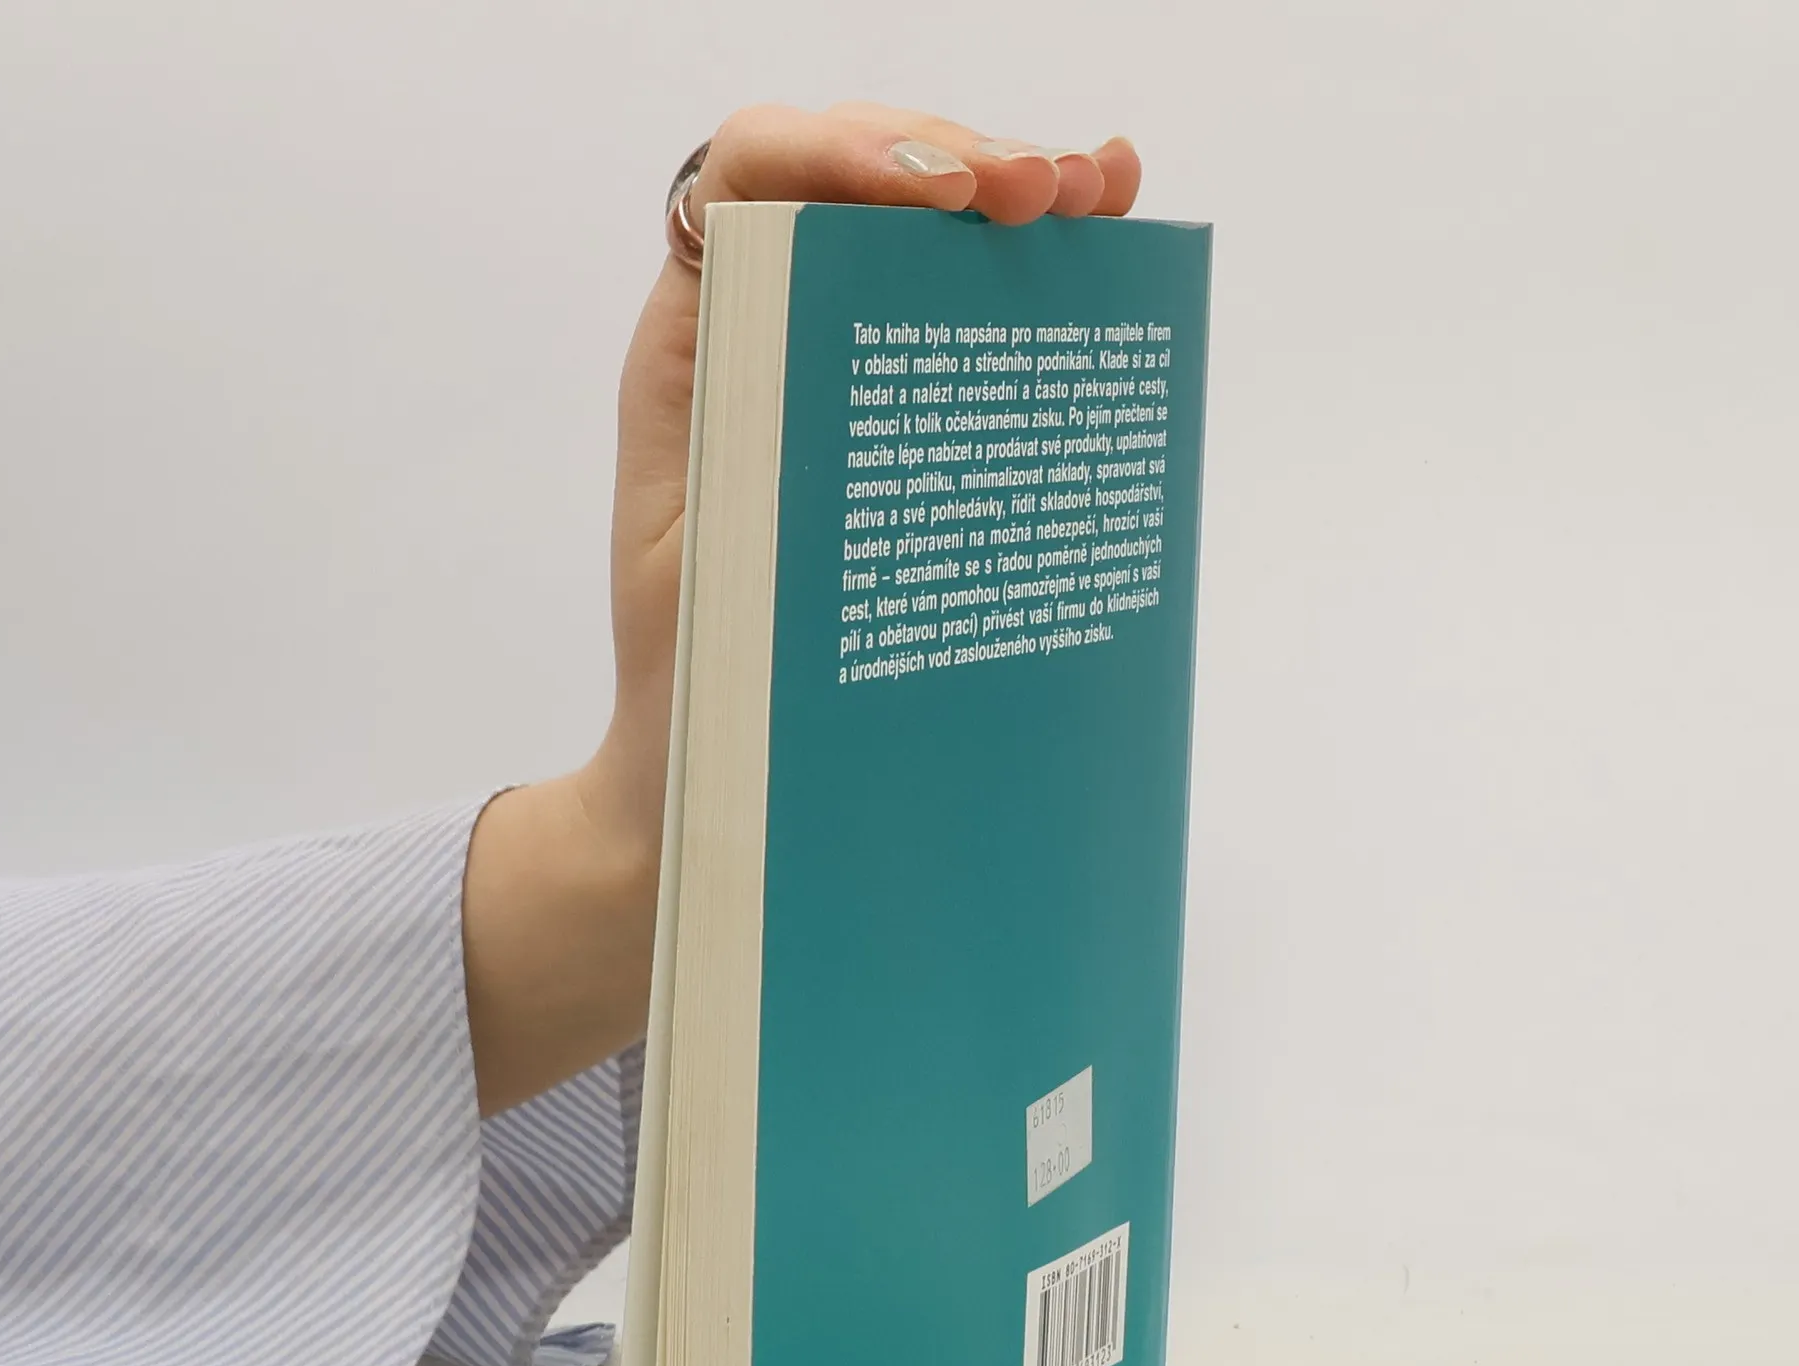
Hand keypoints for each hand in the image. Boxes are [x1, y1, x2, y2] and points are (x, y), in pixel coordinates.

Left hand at [601, 106, 1141, 848]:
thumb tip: (862, 354)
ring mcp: (833, 372)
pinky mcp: (890, 427)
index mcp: (698, 351)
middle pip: (858, 182)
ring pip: (919, 239)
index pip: (753, 178)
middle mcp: (761, 336)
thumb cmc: (692, 691)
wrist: (696, 781)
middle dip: (961, 163)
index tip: (945, 198)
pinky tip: (1106, 227)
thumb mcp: (707, 569)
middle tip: (1055, 193)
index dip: (846, 151)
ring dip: (1013, 197)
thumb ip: (756, 458)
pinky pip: (956, 321)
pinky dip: (1031, 267)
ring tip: (1099, 197)